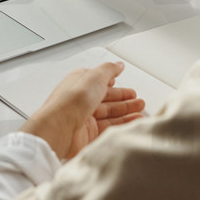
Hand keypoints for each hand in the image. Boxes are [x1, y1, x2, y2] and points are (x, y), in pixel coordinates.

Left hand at [20, 62, 144, 159]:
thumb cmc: (71, 101)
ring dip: (125, 113)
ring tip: (140, 112)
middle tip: (138, 101)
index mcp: (80, 84)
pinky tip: (130, 124)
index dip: (115, 85)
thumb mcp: (94, 76)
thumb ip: (108, 70)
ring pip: (108, 115)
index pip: (101, 83)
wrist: (59, 128)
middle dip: (124, 101)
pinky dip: (120, 126)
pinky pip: (108, 129)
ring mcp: (84, 119)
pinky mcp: (87, 135)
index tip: (129, 88)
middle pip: (106, 100)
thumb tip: (118, 64)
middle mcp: (80, 101)